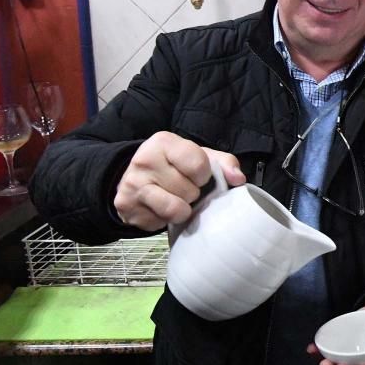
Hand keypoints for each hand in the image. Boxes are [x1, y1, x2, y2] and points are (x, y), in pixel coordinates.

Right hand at [113, 131, 245, 230]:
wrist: (137, 179)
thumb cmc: (175, 167)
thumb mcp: (200, 157)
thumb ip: (224, 164)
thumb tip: (238, 179)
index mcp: (164, 142)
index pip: (198, 164)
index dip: (204, 176)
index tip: (199, 176)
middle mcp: (144, 159)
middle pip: (189, 190)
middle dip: (192, 194)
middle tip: (183, 188)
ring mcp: (132, 183)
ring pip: (175, 209)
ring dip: (181, 209)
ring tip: (174, 198)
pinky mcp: (126, 205)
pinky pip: (160, 221)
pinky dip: (165, 219)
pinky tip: (159, 207)